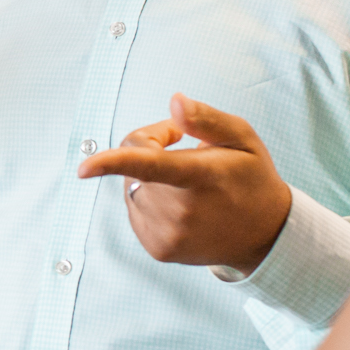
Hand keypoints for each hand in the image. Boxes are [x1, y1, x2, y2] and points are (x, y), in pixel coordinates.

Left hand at [76, 92, 293, 269]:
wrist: (265, 236)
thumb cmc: (250, 177)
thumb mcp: (242, 139)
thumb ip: (206, 118)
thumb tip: (174, 100)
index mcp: (200, 177)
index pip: (150, 166)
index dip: (112, 163)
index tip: (83, 168)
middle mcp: (180, 211)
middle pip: (134, 164)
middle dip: (150, 147)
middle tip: (185, 147)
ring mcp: (167, 234)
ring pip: (131, 188)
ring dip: (148, 177)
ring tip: (188, 182)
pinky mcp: (158, 249)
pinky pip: (135, 210)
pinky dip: (149, 201)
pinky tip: (181, 205)